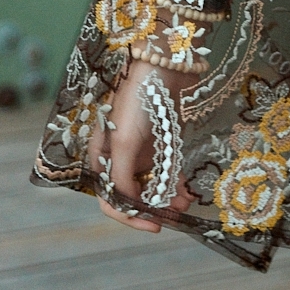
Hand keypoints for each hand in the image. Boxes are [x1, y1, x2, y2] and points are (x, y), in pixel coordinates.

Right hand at [89, 59, 194, 232]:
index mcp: (102, 157)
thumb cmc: (139, 99)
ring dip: (168, 197)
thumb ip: (122, 175)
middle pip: (133, 195)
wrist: (167, 63)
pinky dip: (176, 181)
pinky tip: (188, 189)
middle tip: (177, 214)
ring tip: (187, 202)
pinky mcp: (161, 140)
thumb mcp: (125, 140)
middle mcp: (119, 157)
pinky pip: (166, 169)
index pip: (110, 199)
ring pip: (153, 185)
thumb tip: (129, 204)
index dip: (130, 217)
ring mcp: (141, 149)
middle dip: (155, 208)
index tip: (154, 226)